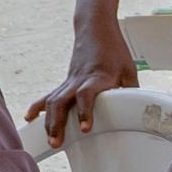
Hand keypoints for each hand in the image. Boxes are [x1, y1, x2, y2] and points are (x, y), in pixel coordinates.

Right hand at [26, 20, 137, 149]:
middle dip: (57, 123)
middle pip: (62, 101)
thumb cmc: (115, 50)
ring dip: (49, 121)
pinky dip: (38, 107)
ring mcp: (70, 81)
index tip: (84, 128)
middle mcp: (80, 80)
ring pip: (53, 101)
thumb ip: (132, 92)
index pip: (87, 95)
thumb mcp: (129, 70)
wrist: (95, 28)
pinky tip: (29, 118)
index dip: (85, 111)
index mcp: (98, 77)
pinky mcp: (65, 82)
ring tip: (49, 140)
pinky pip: (49, 95)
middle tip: (56, 142)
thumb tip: (141, 114)